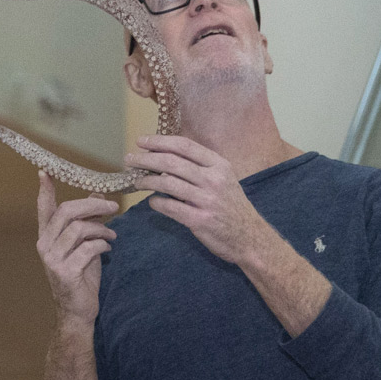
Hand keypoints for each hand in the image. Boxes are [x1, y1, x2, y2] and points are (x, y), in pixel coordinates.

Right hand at [36, 174, 117, 327]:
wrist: (77, 310)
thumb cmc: (81, 276)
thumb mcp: (84, 245)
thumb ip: (88, 221)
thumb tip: (97, 195)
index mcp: (47, 237)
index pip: (44, 208)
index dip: (45, 190)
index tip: (44, 171)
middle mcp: (45, 245)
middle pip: (67, 212)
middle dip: (93, 205)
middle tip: (113, 207)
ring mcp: (53, 259)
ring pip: (79, 229)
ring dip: (101, 229)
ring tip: (112, 235)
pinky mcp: (65, 271)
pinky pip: (87, 248)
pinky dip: (102, 245)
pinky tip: (107, 249)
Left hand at [123, 133, 281, 268]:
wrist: (251, 238)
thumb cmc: (233, 207)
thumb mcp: (225, 179)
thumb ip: (200, 167)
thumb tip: (165, 156)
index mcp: (219, 165)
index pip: (185, 146)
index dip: (160, 141)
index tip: (142, 141)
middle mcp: (214, 180)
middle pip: (171, 162)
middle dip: (146, 158)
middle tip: (130, 159)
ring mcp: (207, 200)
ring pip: (167, 183)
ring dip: (147, 180)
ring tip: (137, 180)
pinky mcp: (199, 220)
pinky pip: (169, 207)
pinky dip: (156, 203)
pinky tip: (152, 202)